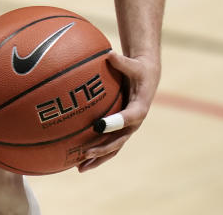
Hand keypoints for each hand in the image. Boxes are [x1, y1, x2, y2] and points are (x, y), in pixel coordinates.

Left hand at [77, 51, 159, 170]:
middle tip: (86, 153)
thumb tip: (109, 54)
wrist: (146, 77)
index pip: (129, 117)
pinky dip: (94, 152)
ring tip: (79, 168)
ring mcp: (126, 129)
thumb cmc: (137, 69)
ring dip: (97, 158)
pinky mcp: (119, 129)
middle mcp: (133, 122)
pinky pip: (107, 143)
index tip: (99, 125)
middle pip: (119, 140)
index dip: (116, 122)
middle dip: (103, 148)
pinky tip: (77, 159)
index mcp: (139, 107)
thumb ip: (122, 61)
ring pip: (113, 147)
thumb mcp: (132, 64)